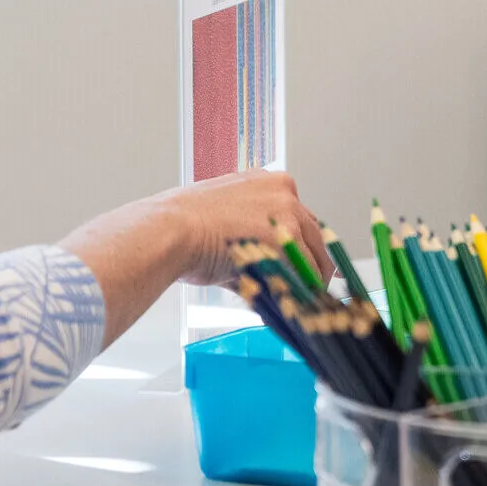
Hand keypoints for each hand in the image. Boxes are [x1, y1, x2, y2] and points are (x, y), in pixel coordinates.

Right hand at [160, 169, 331, 286]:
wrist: (171, 230)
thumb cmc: (182, 227)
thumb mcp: (222, 222)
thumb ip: (249, 239)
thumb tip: (261, 268)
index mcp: (266, 181)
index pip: (298, 216)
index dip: (301, 244)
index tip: (302, 262)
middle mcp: (283, 191)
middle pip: (314, 233)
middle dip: (312, 263)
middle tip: (310, 286)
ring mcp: (288, 213)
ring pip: (315, 253)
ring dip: (308, 279)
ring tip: (299, 301)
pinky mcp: (288, 239)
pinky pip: (306, 272)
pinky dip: (302, 291)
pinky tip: (292, 304)